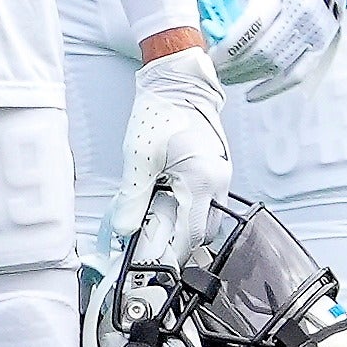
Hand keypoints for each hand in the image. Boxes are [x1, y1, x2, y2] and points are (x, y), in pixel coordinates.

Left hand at [113, 41, 234, 267]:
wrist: (177, 84)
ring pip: (206, 219)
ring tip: (153, 222)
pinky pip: (205, 202)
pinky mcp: (214, 171)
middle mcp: (217, 181)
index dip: (170, 253)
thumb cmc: (160, 112)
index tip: (151, 262)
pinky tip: (163, 204)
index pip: (191, 235)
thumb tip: (126, 229)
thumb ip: (132, 197)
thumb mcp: (139, 158)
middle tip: (149, 243)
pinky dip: (186, 209)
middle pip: (203, 233)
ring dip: (182, 226)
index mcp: (201, 179)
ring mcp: (220, 176)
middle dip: (177, 243)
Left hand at [206, 0, 346, 97]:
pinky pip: (295, 76)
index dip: (226, 45)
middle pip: (262, 50)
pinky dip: (272, 89)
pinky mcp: (319, 46)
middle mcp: (299, 13)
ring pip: (276, 66)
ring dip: (246, 76)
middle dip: (233, 65)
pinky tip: (252, 95)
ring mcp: (312, 32)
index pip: (250, 25)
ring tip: (225, 77)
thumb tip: (195, 16)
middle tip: (212, 69)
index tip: (206, 55)